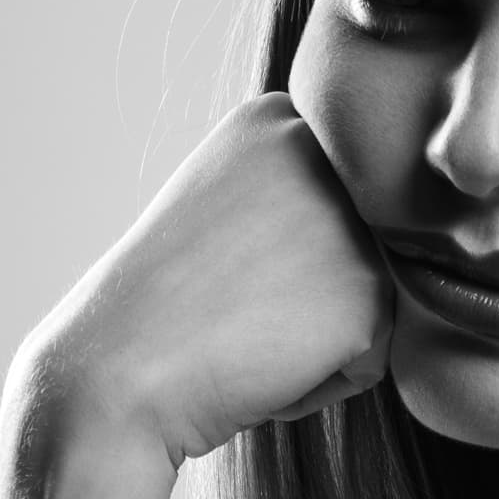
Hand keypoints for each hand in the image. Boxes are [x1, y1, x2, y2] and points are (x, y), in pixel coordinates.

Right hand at [24, 95, 394, 466]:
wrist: (117, 372)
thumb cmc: (161, 306)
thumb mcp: (221, 204)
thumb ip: (291, 193)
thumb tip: (381, 219)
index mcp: (279, 117)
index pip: (332, 205)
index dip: (276, 256)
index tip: (220, 261)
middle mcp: (323, 152)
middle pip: (362, 251)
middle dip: (306, 295)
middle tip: (231, 302)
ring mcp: (351, 220)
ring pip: (373, 305)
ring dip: (317, 340)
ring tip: (245, 331)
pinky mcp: (370, 293)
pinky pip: (373, 359)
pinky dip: (323, 381)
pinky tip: (262, 362)